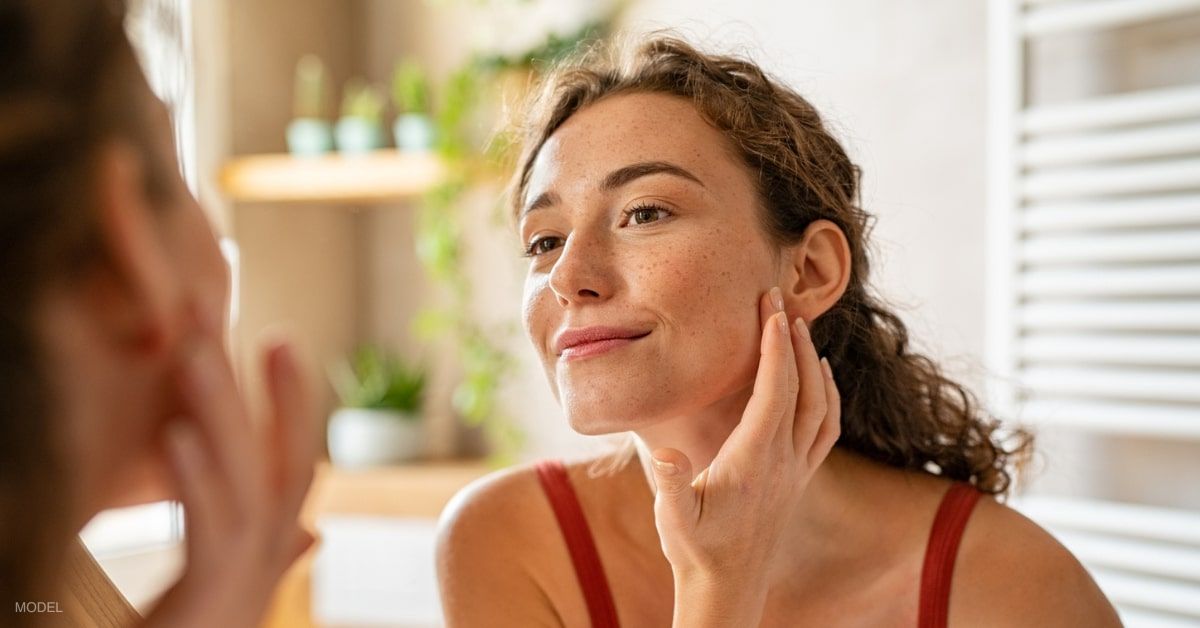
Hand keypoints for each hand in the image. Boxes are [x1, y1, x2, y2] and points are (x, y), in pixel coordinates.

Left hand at [143, 313, 318, 627]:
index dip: (290, 403)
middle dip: (270, 394)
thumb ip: (264, 552)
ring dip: (222, 413)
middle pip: (278, 464)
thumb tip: (311, 529)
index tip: (279, 340)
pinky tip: (174, 435)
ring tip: (195, 351)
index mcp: (262, 552)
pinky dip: (195, 480)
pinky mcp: (212, 602)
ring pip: (246, 485)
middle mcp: (263, 564)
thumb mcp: (220, 589)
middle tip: (251, 324)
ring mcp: (243, 584)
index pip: (290, 465)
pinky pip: (209, 533)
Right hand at [650, 287, 840, 626]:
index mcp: (755, 459)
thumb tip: (667, 453)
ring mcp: (797, 470)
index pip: (774, 390)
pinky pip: (826, 429)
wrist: (728, 588)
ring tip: (800, 329)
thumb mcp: (674, 519)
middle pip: (803, 388)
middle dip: (794, 340)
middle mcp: (784, 461)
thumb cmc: (696, 549)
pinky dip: (828, 396)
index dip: (775, 345)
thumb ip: (672, 485)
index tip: (770, 307)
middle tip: (780, 300)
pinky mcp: (799, 480)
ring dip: (814, 364)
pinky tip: (821, 380)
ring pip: (821, 406)